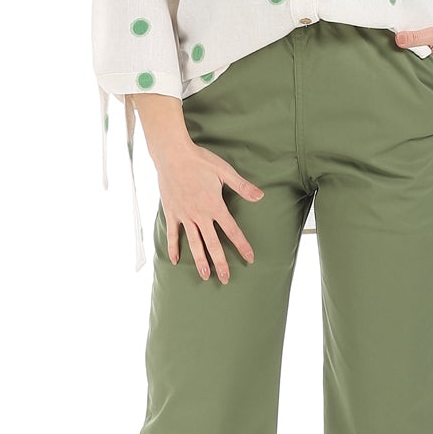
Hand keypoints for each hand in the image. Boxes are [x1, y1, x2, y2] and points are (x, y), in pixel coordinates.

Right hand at [150, 135, 264, 282]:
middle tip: (226, 279)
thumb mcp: (225, 171)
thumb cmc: (200, 160)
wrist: (172, 154)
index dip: (242, 246)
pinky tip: (175, 261)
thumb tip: (260, 196)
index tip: (250, 259)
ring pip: (194, 243)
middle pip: (212, 244)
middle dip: (221, 262)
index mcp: (215, 206)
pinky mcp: (172, 212)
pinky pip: (173, 234)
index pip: (232, 231)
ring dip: (200, 261)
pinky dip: (173, 247)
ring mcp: (184, 215)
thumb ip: (242, 186)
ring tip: (205, 275)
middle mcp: (200, 215)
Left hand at [394, 18, 432, 96]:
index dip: (403, 75)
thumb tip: (397, 39)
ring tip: (410, 81)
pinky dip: (432, 88)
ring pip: (430, 91)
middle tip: (399, 78)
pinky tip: (425, 83)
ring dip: (422, 86)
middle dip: (411, 82)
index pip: (413, 78)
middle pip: (421, 86)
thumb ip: (416, 37)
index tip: (395, 72)